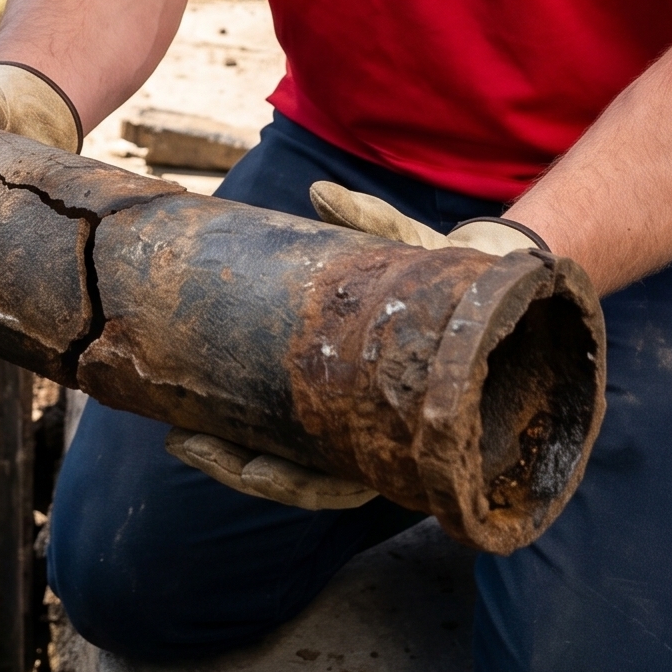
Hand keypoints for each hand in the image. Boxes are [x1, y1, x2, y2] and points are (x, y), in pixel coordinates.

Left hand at [164, 184, 552, 508]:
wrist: (491, 298)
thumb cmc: (461, 288)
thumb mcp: (425, 258)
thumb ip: (373, 226)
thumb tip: (318, 189)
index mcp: (403, 433)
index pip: (334, 482)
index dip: (288, 481)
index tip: (248, 470)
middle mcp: (376, 441)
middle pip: (298, 479)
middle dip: (239, 467)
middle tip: (187, 444)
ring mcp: (353, 429)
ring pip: (287, 462)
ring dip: (233, 452)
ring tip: (180, 435)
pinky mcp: (337, 408)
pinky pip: (288, 434)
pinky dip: (248, 428)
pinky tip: (200, 411)